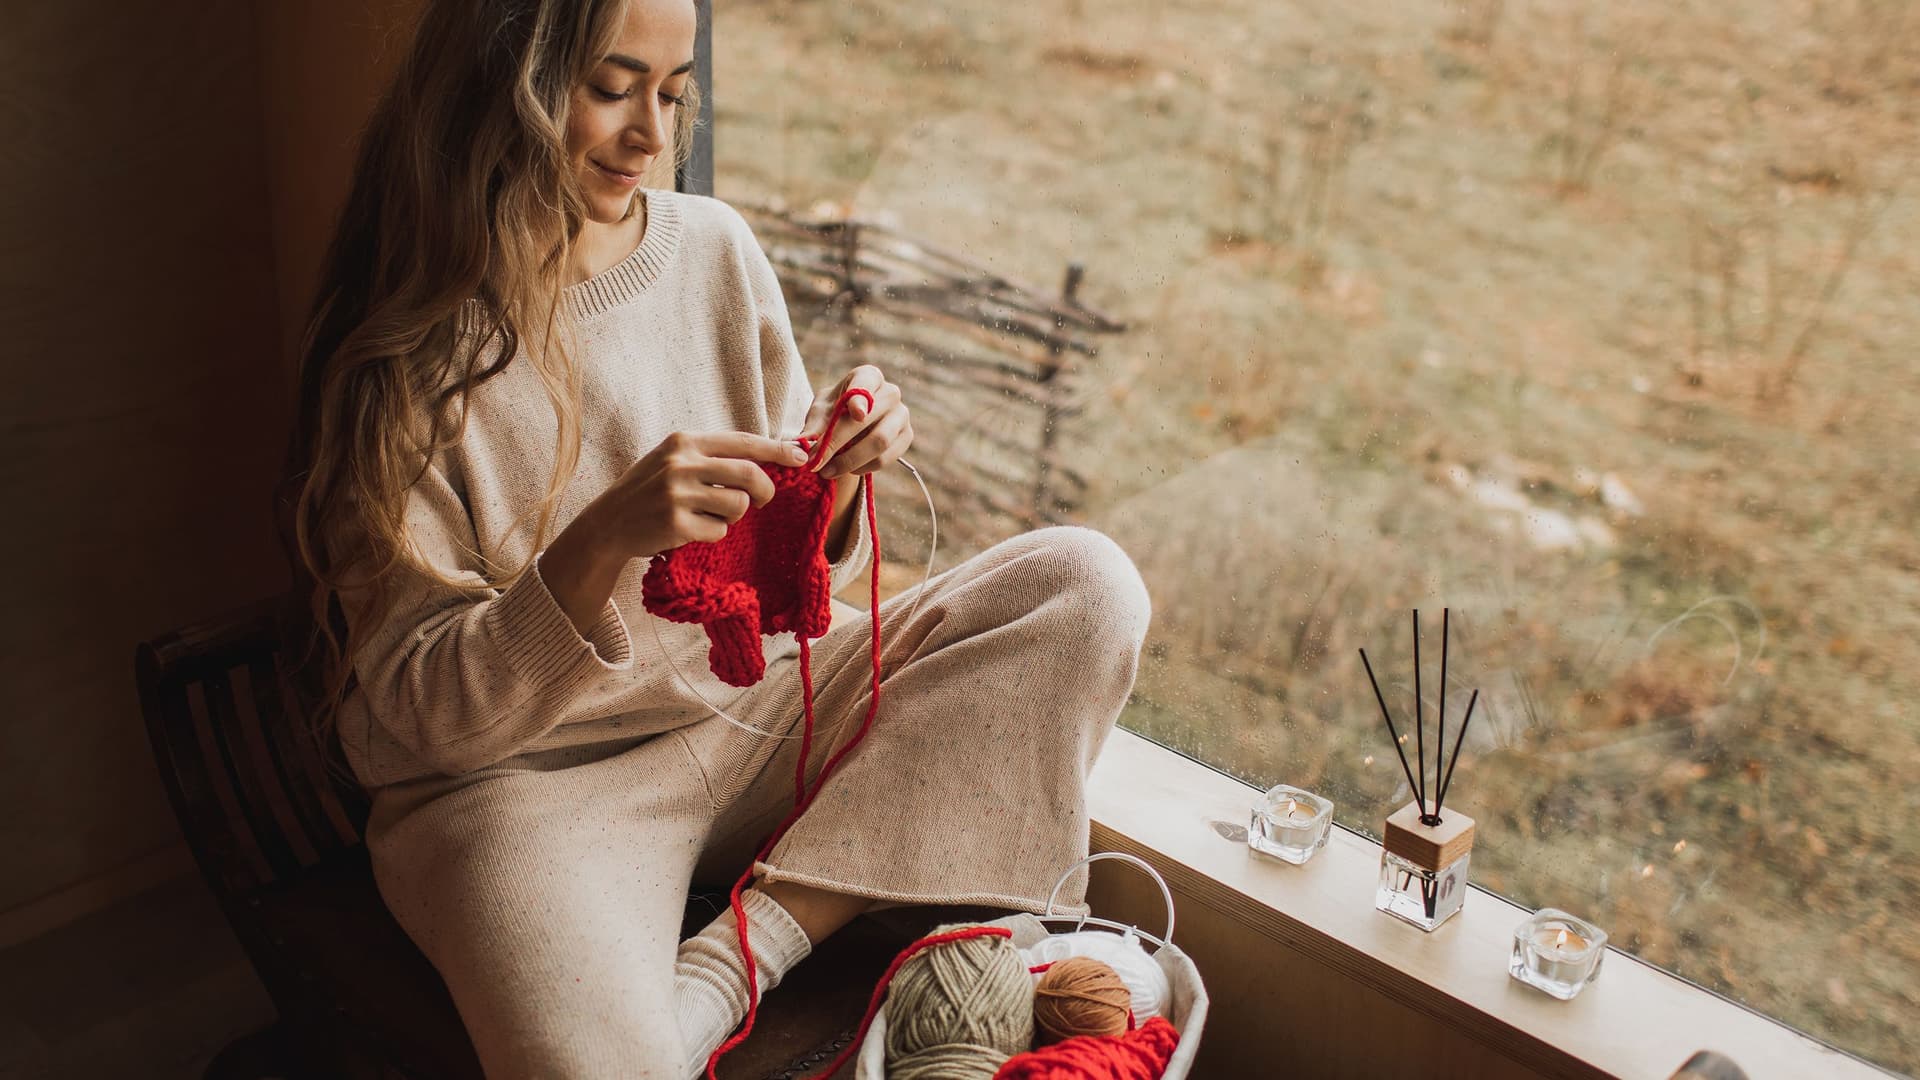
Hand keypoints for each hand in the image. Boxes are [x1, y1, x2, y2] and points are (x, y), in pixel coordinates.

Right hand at [585, 431, 808, 559]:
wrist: (608, 523)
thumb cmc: (649, 490)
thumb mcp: (674, 459)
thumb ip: (713, 456)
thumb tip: (767, 457)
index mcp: (685, 441)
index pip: (743, 441)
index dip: (777, 449)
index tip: (801, 457)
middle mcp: (682, 463)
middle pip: (750, 474)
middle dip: (765, 491)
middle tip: (763, 501)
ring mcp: (678, 494)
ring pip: (738, 505)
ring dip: (731, 516)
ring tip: (707, 515)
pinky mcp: (676, 524)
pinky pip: (720, 531)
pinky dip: (712, 534)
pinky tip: (690, 530)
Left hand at [801, 365, 913, 479]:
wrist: (853, 423)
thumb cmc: (835, 410)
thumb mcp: (820, 412)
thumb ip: (814, 425)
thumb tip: (802, 443)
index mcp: (868, 376)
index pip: (865, 385)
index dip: (861, 399)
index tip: (855, 413)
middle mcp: (890, 393)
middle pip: (868, 420)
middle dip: (838, 443)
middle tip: (816, 461)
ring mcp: (902, 415)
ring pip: (879, 443)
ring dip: (849, 461)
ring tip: (827, 471)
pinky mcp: (906, 437)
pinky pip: (885, 458)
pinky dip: (863, 468)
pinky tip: (847, 470)